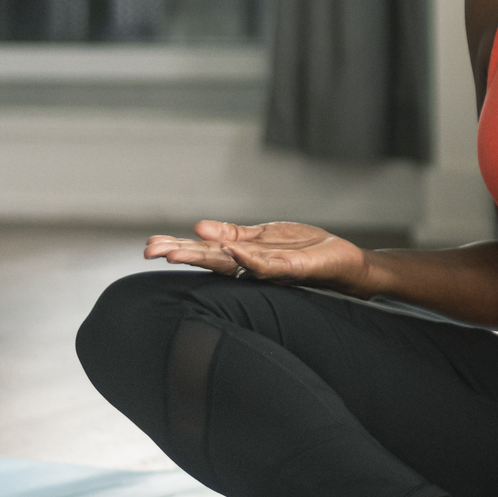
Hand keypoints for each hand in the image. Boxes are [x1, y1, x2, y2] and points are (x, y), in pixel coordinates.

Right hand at [144, 220, 371, 293]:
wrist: (348, 266)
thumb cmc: (308, 251)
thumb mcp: (265, 237)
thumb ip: (232, 233)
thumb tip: (197, 227)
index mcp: (244, 255)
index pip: (205, 251)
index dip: (179, 248)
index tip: (149, 246)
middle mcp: (252, 265)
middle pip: (210, 259)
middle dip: (181, 254)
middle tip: (150, 252)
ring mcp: (271, 268)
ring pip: (231, 264)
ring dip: (204, 257)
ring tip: (176, 253)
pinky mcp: (293, 269)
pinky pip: (266, 264)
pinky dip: (247, 258)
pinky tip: (229, 249)